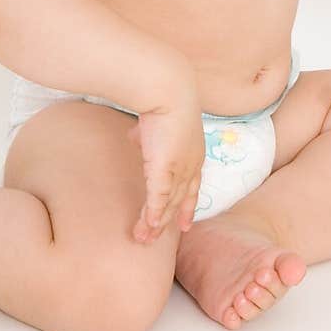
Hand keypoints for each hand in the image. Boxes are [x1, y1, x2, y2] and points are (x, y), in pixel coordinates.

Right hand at [125, 92, 204, 243]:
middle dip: (167, 221)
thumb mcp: (156, 121)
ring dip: (155, 223)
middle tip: (154, 238)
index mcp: (193, 153)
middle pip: (179, 200)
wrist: (168, 91)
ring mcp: (180, 169)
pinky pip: (158, 200)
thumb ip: (147, 134)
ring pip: (168, 205)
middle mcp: (191, 165)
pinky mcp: (165, 170)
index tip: (185, 223)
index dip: (187, 205)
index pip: (192, 186)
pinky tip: (146, 227)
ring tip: (143, 239)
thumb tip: (136, 136)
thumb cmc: (163, 99)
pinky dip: (153, 215)